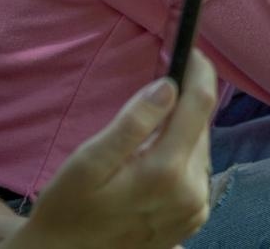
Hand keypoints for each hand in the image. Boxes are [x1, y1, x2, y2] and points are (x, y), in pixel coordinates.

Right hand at [15, 54, 215, 248]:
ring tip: (145, 139)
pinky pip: (197, 172)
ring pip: (200, 148)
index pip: (200, 104)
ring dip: (180, 134)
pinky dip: (181, 157)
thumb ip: (132, 122)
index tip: (191, 51)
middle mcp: (192, 191)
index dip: (199, 71)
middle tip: (155, 95)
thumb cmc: (68, 209)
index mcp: (166, 172)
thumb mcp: (89, 161)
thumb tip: (169, 86)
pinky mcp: (194, 219)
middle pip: (201, 126)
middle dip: (183, 105)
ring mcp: (196, 209)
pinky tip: (153, 162)